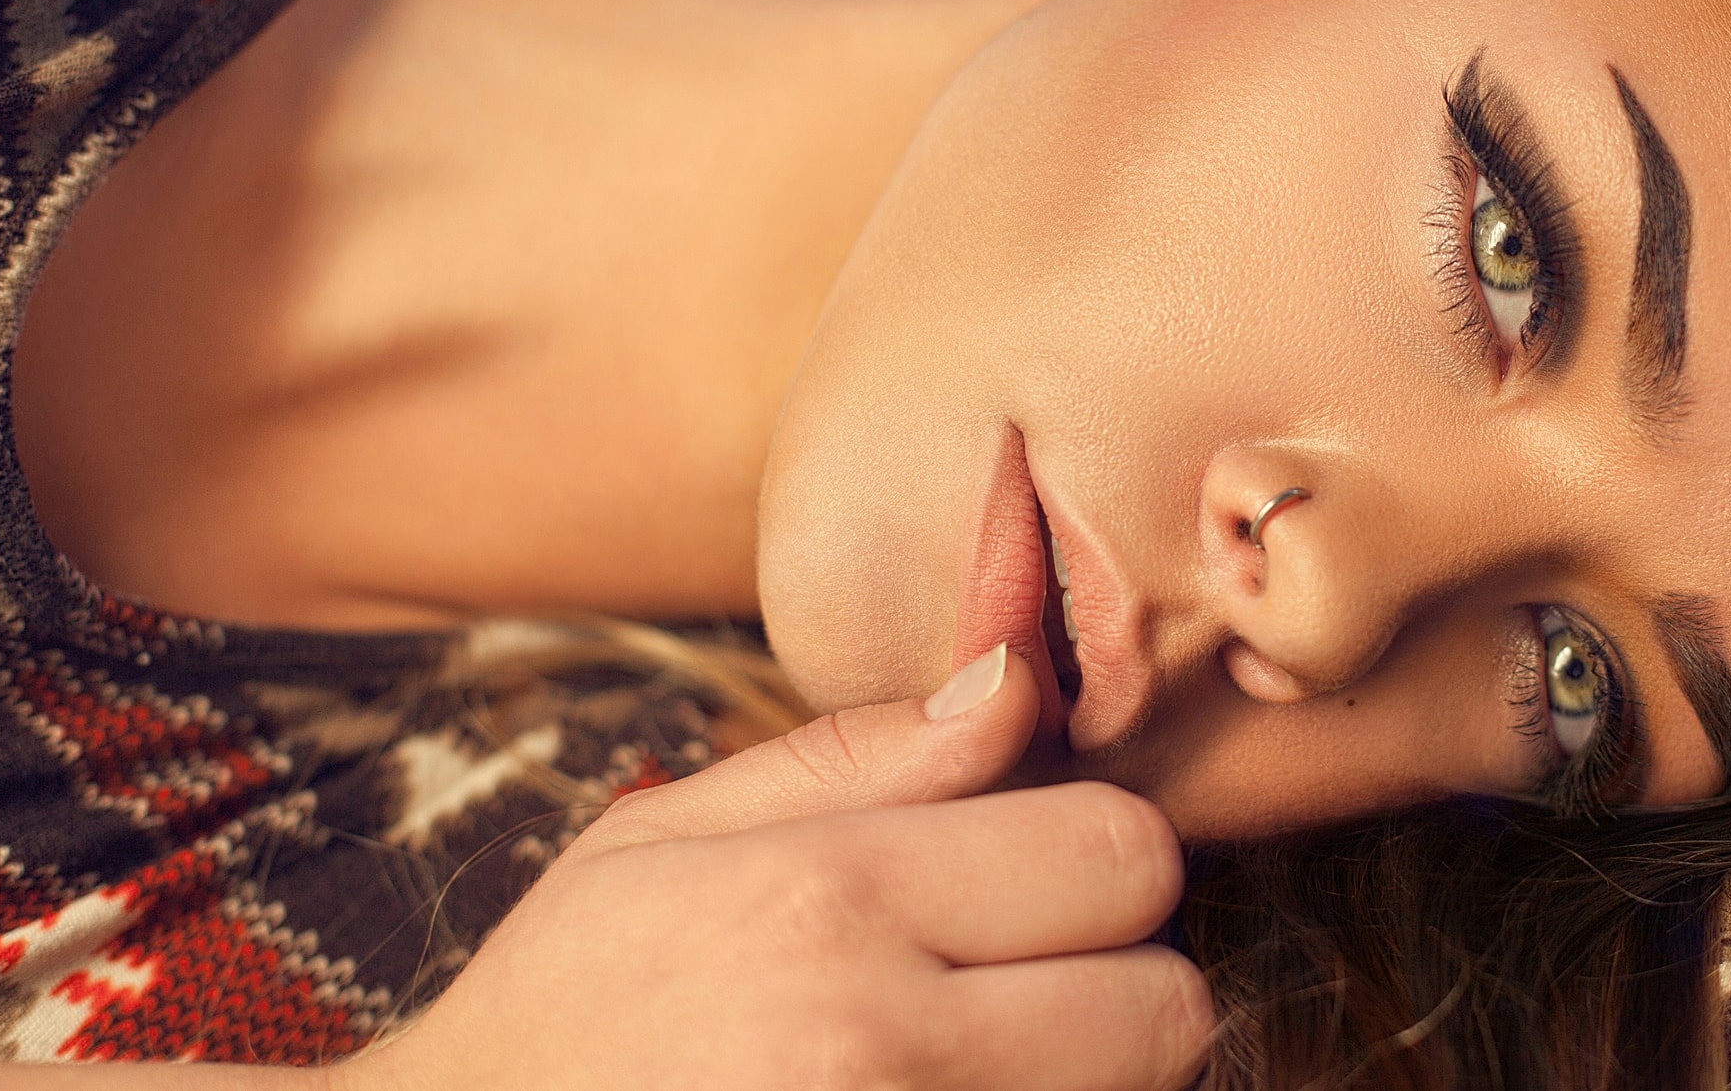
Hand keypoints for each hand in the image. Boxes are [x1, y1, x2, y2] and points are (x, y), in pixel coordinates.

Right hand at [340, 646, 1212, 1090]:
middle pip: (1168, 1007)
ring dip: (1079, 1080)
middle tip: (1017, 994)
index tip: (1035, 884)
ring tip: (963, 1062)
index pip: (1124, 856)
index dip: (1099, 863)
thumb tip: (1017, 680)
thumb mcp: (659, 839)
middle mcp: (882, 1047)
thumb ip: (857, 757)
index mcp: (829, 902)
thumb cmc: (562, 1014)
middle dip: (1120, 989)